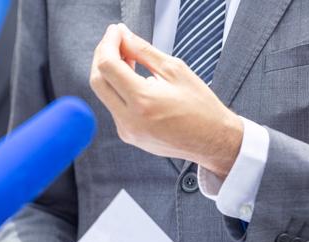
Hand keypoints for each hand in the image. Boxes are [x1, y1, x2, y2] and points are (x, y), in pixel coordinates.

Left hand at [89, 23, 243, 177]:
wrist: (211, 141)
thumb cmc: (200, 106)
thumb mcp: (175, 70)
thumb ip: (143, 52)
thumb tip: (123, 37)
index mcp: (143, 101)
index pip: (108, 66)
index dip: (108, 44)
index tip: (115, 32)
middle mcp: (129, 120)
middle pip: (97, 81)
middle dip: (102, 56)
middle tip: (115, 41)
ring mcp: (126, 131)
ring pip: (104, 95)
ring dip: (109, 72)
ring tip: (126, 57)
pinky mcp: (127, 135)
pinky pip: (113, 107)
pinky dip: (116, 89)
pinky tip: (130, 79)